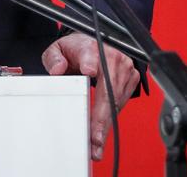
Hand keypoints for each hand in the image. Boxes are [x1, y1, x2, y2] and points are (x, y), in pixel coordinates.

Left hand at [41, 33, 139, 160]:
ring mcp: (125, 68)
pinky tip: (102, 132)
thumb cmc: (76, 49)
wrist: (95, 42)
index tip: (89, 71)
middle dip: (101, 118)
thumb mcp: (58, 49)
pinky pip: (121, 103)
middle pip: (108, 89)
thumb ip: (54, 58)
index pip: (90, 55)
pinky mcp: (131, 78)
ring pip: (116, 101)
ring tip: (96, 144)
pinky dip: (111, 119)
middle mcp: (112, 57)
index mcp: (91, 46)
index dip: (90, 63)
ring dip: (106, 124)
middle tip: (94, 139)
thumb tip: (57, 69)